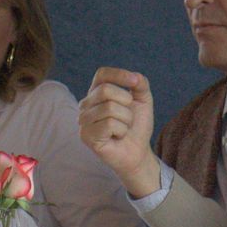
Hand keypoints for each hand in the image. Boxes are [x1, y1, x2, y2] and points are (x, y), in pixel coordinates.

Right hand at [78, 67, 160, 196]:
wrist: (138, 152)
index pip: (102, 74)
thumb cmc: (136, 126)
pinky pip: (109, 124)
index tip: (135, 82)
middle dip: (126, 103)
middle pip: (105, 90)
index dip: (119, 74)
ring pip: (109, 108)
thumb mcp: (143, 100)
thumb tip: (134, 76)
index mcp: (97, 93)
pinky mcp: (86, 136)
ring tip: (123, 128)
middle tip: (129, 116)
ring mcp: (84, 120)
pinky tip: (117, 136)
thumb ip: (140, 84)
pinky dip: (121, 130)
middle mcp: (86, 105)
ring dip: (126, 119)